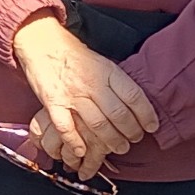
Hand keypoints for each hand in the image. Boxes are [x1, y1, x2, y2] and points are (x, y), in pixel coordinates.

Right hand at [10, 11, 158, 173]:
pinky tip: (82, 151)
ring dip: (111, 141)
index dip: (146, 115)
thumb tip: (137, 105)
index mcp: (107, 71)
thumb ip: (117, 82)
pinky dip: (75, 142)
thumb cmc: (74, 55)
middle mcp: (92, 83)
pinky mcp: (53, 103)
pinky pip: (66, 128)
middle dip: (131, 132)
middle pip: (119, 114)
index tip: (152, 126)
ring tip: (118, 148)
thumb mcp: (102, 62)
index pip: (134, 96)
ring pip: (98, 124)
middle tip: (135, 139)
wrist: (42, 42)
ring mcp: (72, 94)